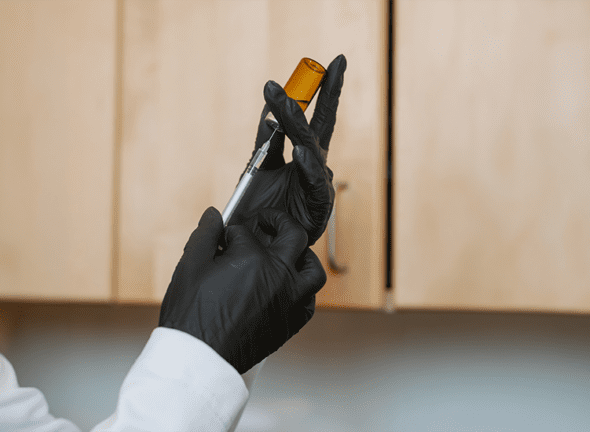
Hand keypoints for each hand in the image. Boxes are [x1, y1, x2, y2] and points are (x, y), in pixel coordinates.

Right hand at [158, 206, 325, 373]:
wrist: (199, 358)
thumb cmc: (192, 317)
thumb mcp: (191, 267)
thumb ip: (205, 236)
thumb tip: (213, 216)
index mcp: (252, 259)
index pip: (245, 233)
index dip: (231, 233)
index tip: (223, 239)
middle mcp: (278, 277)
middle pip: (294, 236)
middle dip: (279, 223)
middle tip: (267, 223)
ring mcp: (288, 301)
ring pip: (313, 270)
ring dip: (303, 257)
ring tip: (289, 254)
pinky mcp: (290, 323)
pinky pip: (309, 301)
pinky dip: (303, 291)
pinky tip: (289, 288)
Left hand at [228, 54, 346, 245]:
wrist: (255, 249)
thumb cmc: (259, 211)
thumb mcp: (258, 169)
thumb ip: (267, 143)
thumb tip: (269, 115)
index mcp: (304, 156)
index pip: (315, 117)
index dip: (324, 90)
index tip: (334, 62)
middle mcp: (314, 167)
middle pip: (323, 126)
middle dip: (328, 95)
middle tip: (328, 66)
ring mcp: (317, 187)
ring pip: (311, 150)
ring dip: (297, 126)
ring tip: (286, 106)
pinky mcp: (314, 210)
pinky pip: (313, 186)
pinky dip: (306, 168)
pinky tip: (300, 152)